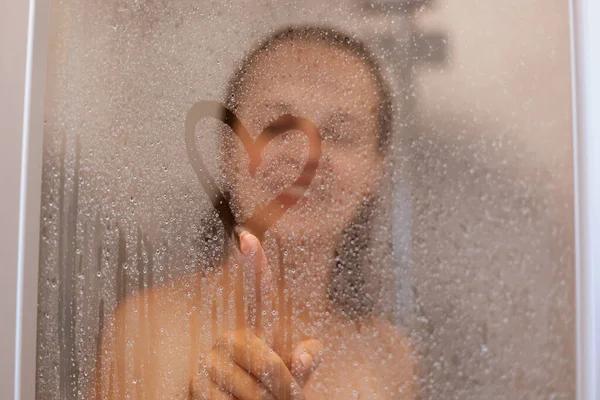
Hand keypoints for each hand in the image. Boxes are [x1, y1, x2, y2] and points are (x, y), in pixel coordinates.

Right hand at [199, 232, 322, 399]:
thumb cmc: (273, 394)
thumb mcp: (295, 379)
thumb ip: (305, 364)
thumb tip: (306, 353)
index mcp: (257, 332)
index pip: (260, 296)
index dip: (255, 267)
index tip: (248, 237)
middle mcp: (230, 339)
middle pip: (263, 357)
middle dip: (282, 382)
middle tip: (286, 397)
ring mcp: (211, 361)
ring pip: (248, 385)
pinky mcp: (198, 386)